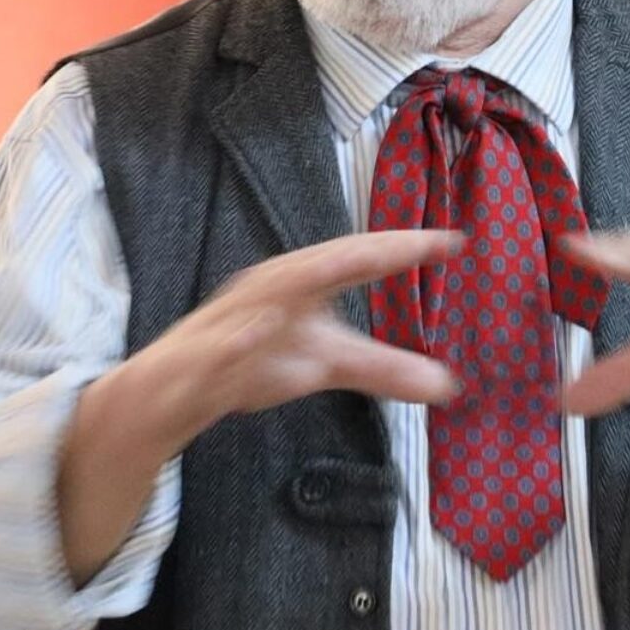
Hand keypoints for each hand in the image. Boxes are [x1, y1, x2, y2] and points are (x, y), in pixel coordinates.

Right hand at [140, 228, 464, 446]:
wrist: (174, 389)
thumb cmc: (257, 360)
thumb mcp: (328, 363)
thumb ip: (384, 369)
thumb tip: (448, 385)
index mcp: (300, 283)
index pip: (358, 260)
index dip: (403, 249)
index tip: (454, 241)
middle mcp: (268, 291)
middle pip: (319, 266)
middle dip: (365, 253)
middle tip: (415, 244)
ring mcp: (233, 323)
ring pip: (268, 301)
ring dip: (300, 282)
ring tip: (344, 265)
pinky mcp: (201, 360)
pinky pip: (218, 348)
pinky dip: (238, 339)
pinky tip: (258, 330)